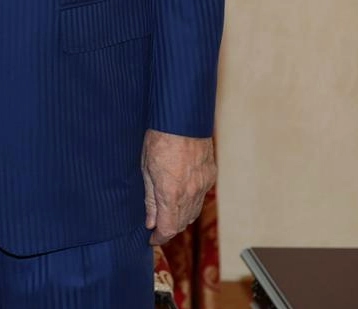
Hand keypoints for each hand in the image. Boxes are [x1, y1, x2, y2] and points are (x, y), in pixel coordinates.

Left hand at [141, 129, 215, 246]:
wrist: (182, 119)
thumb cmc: (159, 140)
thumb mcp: (146, 170)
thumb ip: (150, 199)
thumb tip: (149, 222)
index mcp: (171, 194)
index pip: (168, 228)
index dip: (159, 237)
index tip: (151, 239)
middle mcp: (191, 193)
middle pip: (182, 223)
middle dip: (169, 227)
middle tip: (156, 225)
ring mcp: (203, 185)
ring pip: (194, 212)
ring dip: (181, 216)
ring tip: (168, 211)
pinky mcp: (210, 176)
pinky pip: (201, 197)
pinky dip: (192, 201)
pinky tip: (182, 194)